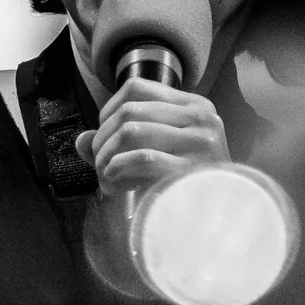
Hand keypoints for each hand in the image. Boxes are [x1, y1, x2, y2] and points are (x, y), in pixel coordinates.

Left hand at [74, 78, 230, 194]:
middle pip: (129, 111)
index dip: (108, 109)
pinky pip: (143, 158)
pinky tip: (114, 183)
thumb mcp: (159, 151)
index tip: (103, 136)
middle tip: (98, 162)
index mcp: (195, 105)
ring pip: (132, 131)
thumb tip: (79, 140)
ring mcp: (201, 142)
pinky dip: (119, 168)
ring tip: (105, 175)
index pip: (136, 87)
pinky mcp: (193, 168)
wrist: (224, 216)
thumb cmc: (188, 182)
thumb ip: (121, 141)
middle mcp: (201, 117)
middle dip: (102, 138)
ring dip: (106, 156)